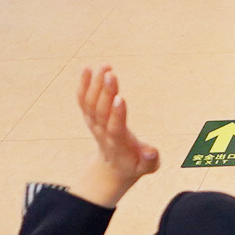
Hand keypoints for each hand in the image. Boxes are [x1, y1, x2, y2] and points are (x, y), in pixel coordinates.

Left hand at [73, 64, 159, 208]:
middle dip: (105, 93)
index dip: (116, 114)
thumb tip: (151, 152)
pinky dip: (83, 85)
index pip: (115, 128)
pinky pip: (83, 101)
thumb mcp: (146, 168)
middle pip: (100, 112)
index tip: (119, 98)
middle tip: (110, 74)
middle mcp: (102, 133)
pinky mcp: (89, 117)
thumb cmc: (133, 164)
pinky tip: (86, 69)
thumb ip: (150, 161)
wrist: (112, 168)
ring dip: (94, 84)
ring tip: (104, 67)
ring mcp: (93, 124)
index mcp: (118, 144)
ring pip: (90, 104)